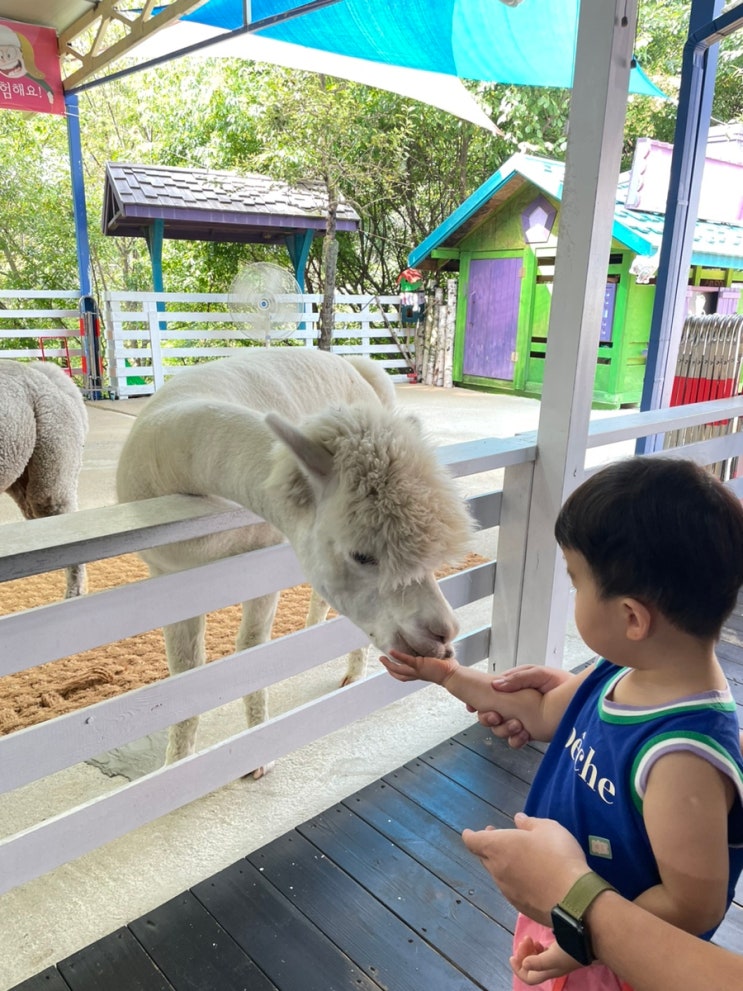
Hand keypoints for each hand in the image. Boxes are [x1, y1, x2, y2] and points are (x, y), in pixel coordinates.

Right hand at [379, 649, 457, 684]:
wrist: (453, 675)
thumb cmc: (448, 669)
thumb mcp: (436, 662)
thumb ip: (432, 657)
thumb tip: (437, 648)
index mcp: (420, 674)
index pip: (405, 675)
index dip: (396, 672)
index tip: (391, 665)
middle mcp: (416, 674)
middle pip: (399, 675)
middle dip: (389, 668)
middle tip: (382, 660)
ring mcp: (417, 670)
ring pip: (398, 670)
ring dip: (389, 665)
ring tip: (381, 658)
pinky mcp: (419, 664)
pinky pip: (406, 660)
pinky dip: (398, 656)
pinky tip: (391, 651)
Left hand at [461, 813, 589, 925]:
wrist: (573, 900)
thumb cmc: (558, 855)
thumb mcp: (548, 829)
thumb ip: (530, 823)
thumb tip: (518, 819)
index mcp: (498, 847)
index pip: (473, 842)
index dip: (471, 836)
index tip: (470, 832)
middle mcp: (497, 870)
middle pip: (484, 857)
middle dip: (488, 847)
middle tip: (500, 839)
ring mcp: (507, 890)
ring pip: (498, 874)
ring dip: (503, 864)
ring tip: (519, 858)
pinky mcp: (519, 906)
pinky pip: (511, 888)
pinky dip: (516, 880)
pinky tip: (531, 878)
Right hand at [468, 665, 570, 747]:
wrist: (583, 703)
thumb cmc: (562, 683)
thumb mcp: (539, 674)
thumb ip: (518, 679)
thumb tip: (496, 685)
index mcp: (514, 685)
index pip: (489, 693)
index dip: (478, 700)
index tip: (471, 706)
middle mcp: (515, 703)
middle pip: (490, 713)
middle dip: (488, 718)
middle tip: (495, 717)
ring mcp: (522, 718)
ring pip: (500, 728)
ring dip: (504, 730)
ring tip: (517, 726)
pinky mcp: (530, 731)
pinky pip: (515, 740)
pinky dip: (516, 740)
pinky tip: (524, 735)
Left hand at [511, 936, 580, 984]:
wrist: (590, 941)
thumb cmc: (570, 949)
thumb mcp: (554, 957)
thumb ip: (538, 962)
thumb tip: (524, 964)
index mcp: (548, 971)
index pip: (529, 978)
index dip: (518, 970)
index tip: (512, 956)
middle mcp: (550, 968)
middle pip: (530, 967)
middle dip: (523, 955)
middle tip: (525, 940)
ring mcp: (555, 960)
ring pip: (536, 959)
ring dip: (529, 950)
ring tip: (530, 939)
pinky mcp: (559, 951)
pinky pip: (543, 952)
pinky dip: (537, 947)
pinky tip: (538, 941)